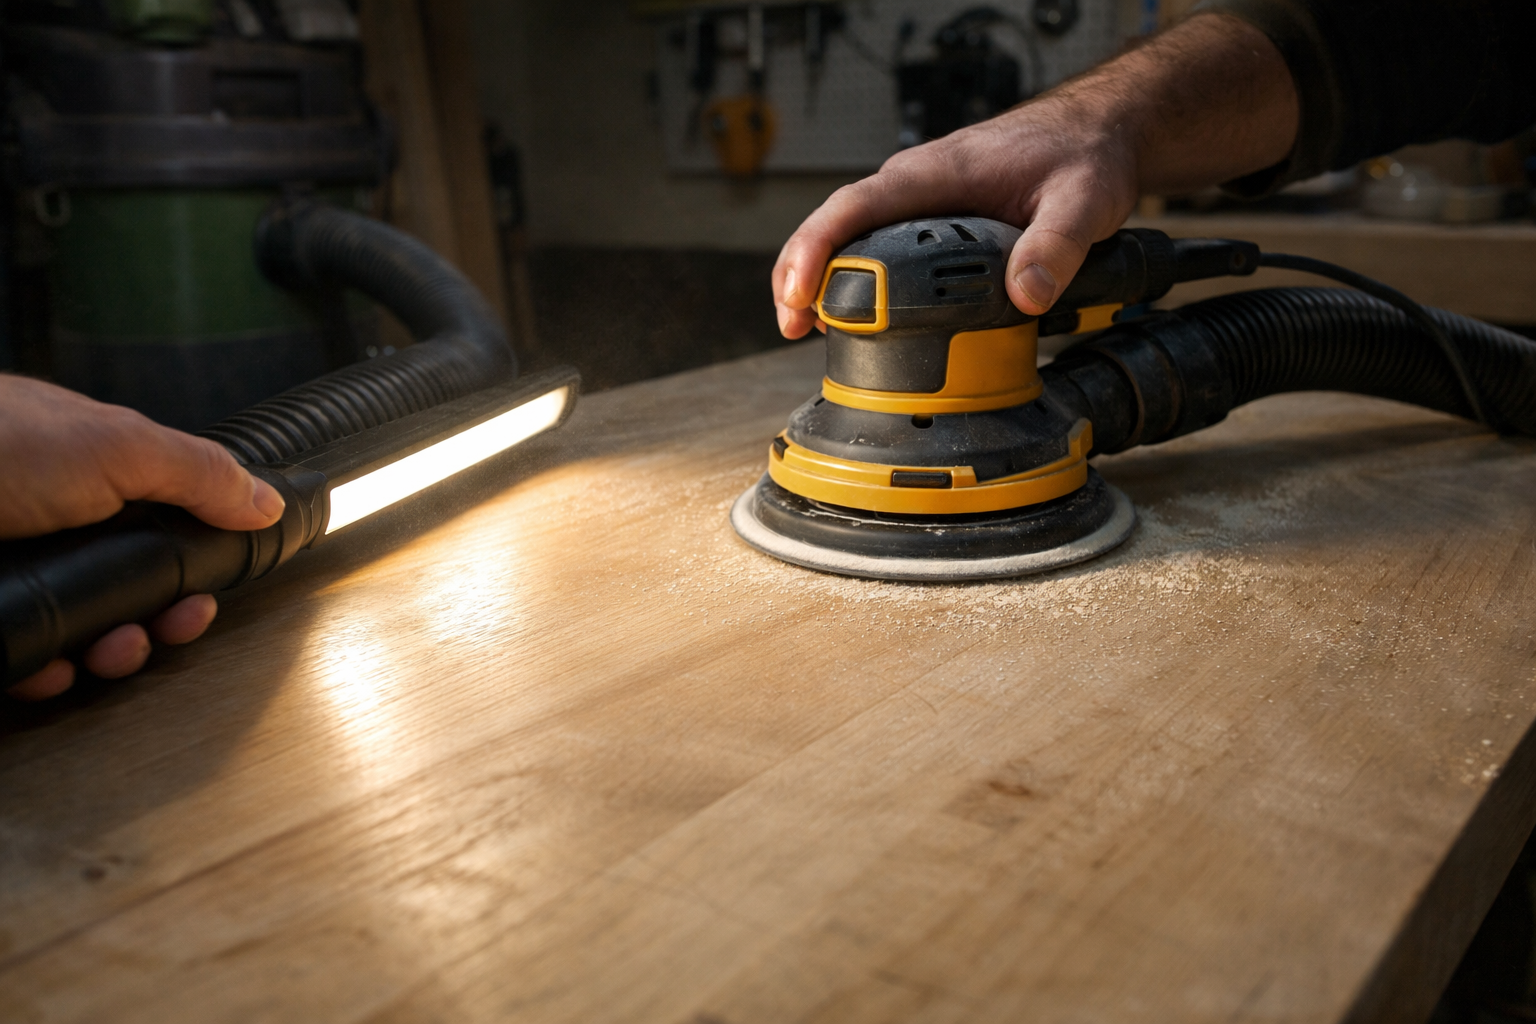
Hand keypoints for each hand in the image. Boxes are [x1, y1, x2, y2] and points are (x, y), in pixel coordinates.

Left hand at [1, 375, 284, 699]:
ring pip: (84, 630)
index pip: (164, 530)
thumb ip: (199, 473)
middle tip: (167, 627)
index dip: (193, 568)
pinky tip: (52, 666)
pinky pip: (27, 656)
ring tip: (111, 648)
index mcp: (95, 478)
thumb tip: (263, 500)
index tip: (205, 595)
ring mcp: (21, 570)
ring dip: (113, 650)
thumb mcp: (119, 445)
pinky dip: (47, 671)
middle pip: (131, 589)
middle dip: (159, 619)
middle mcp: (57, 525)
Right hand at [772, 13, 1298, 338]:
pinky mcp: (929, 226)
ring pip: (851, 240)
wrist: (1095, 137)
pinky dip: (853, 283)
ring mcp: (918, 207)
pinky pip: (876, 250)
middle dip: (803, 275)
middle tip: (794, 327)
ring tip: (805, 329)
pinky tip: (849, 318)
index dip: (817, 248)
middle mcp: (915, 188)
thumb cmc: (1082, 157)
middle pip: (837, 228)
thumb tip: (1025, 295)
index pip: (856, 206)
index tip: (801, 292)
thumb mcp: (1084, 200)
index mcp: (937, 173)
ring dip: (822, 283)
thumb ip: (1058, 247)